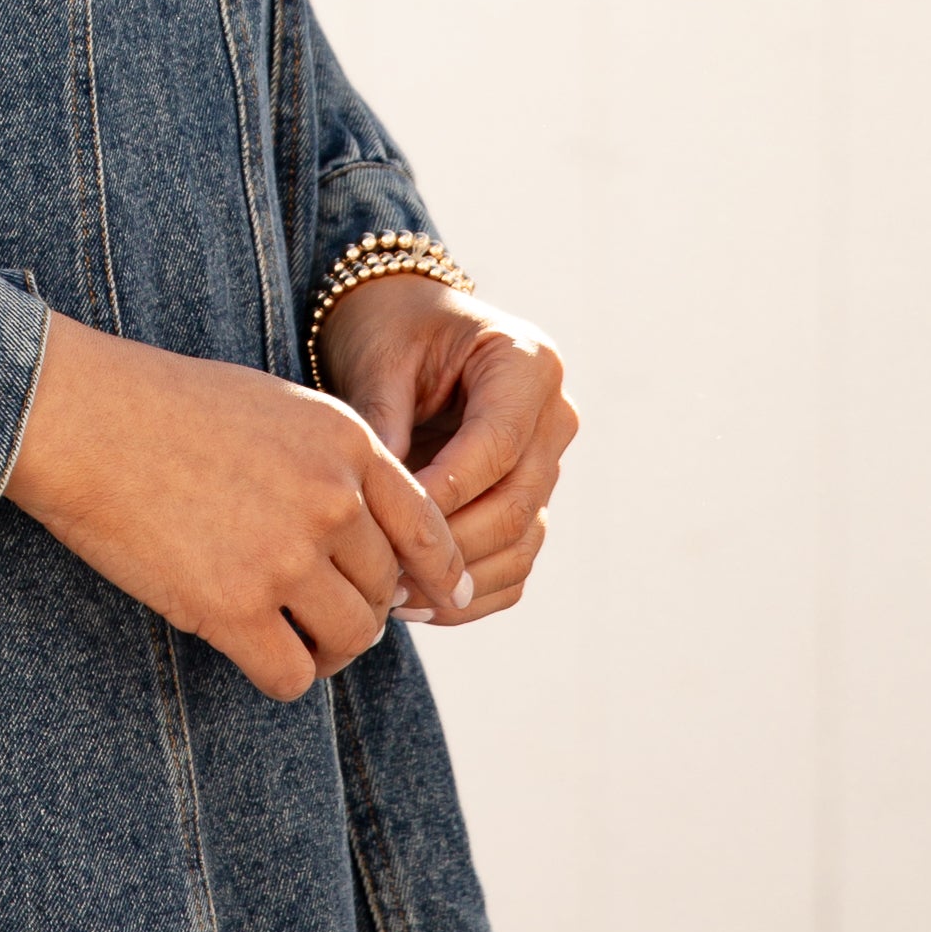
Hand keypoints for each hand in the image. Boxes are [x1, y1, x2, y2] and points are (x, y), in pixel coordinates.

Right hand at [4, 314, 475, 704]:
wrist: (81, 417)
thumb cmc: (163, 406)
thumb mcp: (274, 406)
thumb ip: (330, 461)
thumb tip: (367, 532)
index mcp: (348, 445)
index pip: (428, 530)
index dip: (440, 575)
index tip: (438, 602)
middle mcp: (331, 500)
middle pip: (385, 590)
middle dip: (363, 610)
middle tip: (325, 616)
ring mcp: (284, 556)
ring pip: (349, 638)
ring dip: (329, 649)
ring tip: (297, 640)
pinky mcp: (232, 607)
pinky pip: (291, 674)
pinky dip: (282, 675)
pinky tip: (257, 656)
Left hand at [311, 272, 576, 622]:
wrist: (403, 325)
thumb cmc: (387, 329)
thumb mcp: (377, 359)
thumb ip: (383, 424)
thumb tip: (382, 505)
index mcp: (527, 364)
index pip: (497, 446)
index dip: (444, 492)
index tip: (385, 522)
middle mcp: (553, 416)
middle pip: (516, 504)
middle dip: (450, 549)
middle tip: (384, 576)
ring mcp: (549, 462)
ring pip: (522, 544)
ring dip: (462, 582)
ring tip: (395, 600)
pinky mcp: (532, 500)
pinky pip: (517, 563)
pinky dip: (474, 593)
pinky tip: (421, 606)